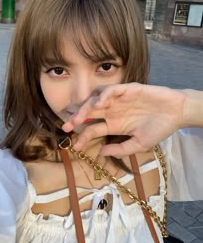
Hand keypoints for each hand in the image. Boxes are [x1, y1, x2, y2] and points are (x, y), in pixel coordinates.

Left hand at [62, 83, 185, 155]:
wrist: (176, 113)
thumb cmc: (158, 129)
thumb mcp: (139, 144)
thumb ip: (121, 149)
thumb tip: (102, 153)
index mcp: (114, 124)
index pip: (93, 130)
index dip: (83, 137)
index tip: (75, 146)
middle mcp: (113, 111)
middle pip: (90, 114)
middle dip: (77, 119)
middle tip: (66, 126)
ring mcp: (119, 100)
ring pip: (96, 100)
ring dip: (86, 107)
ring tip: (79, 117)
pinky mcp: (127, 89)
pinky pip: (112, 90)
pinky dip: (104, 96)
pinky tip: (99, 105)